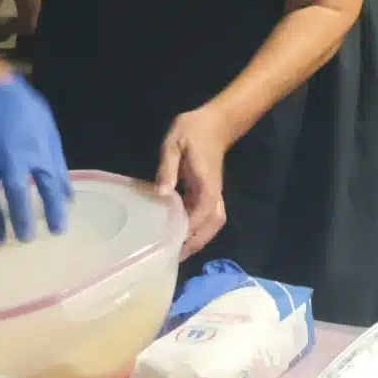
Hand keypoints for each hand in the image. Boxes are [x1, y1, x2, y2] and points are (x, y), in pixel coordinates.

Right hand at [0, 73, 69, 242]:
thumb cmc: (26, 111)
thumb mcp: (50, 133)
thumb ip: (58, 165)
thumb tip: (69, 194)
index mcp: (37, 151)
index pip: (50, 187)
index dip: (55, 210)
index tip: (59, 231)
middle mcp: (12, 160)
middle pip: (16, 195)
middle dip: (21, 219)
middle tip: (25, 239)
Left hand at [157, 107, 232, 257]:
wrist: (215, 121)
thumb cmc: (193, 131)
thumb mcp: (175, 144)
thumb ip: (168, 168)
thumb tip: (162, 193)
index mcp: (206, 181)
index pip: (203, 210)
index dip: (190, 228)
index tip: (173, 242)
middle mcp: (213, 190)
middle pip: (214, 222)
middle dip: (197, 240)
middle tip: (175, 256)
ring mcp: (213, 191)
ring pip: (214, 221)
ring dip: (200, 238)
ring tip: (178, 251)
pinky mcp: (208, 191)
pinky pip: (207, 215)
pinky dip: (198, 229)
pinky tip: (180, 235)